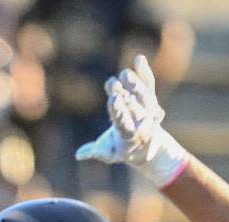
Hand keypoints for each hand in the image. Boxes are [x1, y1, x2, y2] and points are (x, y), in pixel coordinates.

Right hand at [74, 53, 188, 189]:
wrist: (145, 143)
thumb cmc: (121, 148)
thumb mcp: (109, 153)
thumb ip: (96, 152)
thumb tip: (79, 154)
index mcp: (129, 135)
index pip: (123, 122)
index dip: (118, 111)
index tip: (113, 98)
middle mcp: (141, 120)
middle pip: (134, 105)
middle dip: (125, 95)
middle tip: (114, 85)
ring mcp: (146, 107)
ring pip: (142, 93)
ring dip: (134, 83)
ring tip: (124, 75)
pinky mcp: (149, 95)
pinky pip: (148, 82)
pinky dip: (144, 71)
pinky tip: (139, 59)